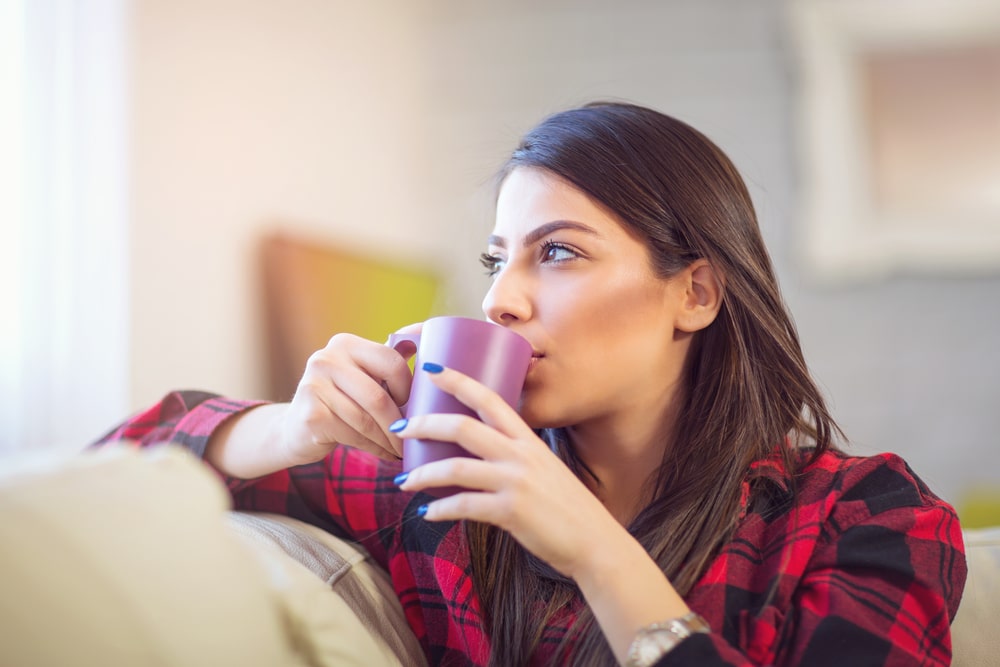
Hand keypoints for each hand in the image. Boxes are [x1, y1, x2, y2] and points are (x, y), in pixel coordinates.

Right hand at [279, 324, 420, 465]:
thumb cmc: (342, 399)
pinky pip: (354, 436)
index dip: (408, 387)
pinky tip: (385, 453)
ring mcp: (314, 386)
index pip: (391, 361)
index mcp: (346, 344)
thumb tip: (424, 330)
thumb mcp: (365, 374)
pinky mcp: (310, 415)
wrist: (298, 428)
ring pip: (367, 420)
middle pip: (378, 396)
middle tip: (414, 435)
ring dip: (390, 439)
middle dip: (401, 422)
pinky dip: (375, 448)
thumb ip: (391, 357)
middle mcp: (326, 359)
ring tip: (403, 448)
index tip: (411, 404)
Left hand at [392, 364, 622, 579]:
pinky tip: (427, 513)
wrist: (595, 543)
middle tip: (401, 429)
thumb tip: (480, 459)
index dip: (458, 381)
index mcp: (528, 439)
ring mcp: (516, 482)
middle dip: (425, 424)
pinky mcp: (511, 511)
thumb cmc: (568, 508)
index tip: (431, 371)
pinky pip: (464, 505)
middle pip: (462, 427)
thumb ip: (515, 459)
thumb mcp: (544, 469)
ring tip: (403, 482)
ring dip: (422, 474)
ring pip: (455, 467)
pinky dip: (440, 509)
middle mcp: (520, 454)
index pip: (489, 398)